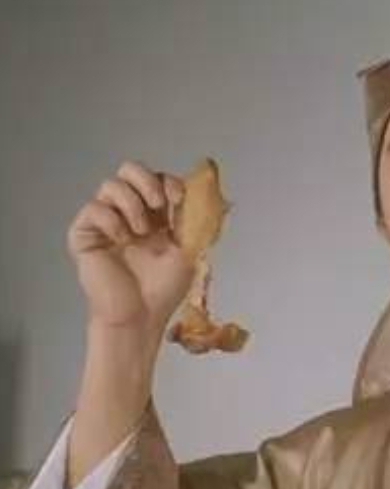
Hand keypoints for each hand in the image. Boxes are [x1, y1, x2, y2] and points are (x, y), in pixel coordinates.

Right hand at [67, 160, 195, 336]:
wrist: (141, 315)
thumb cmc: (162, 290)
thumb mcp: (188, 249)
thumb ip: (190, 219)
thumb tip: (201, 192)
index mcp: (155, 216)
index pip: (157, 179)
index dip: (168, 181)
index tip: (178, 198)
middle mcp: (129, 213)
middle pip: (129, 169)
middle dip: (146, 180)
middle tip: (158, 204)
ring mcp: (106, 222)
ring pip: (110, 185)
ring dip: (132, 204)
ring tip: (140, 232)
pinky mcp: (85, 234)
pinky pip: (93, 208)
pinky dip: (111, 220)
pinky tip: (122, 240)